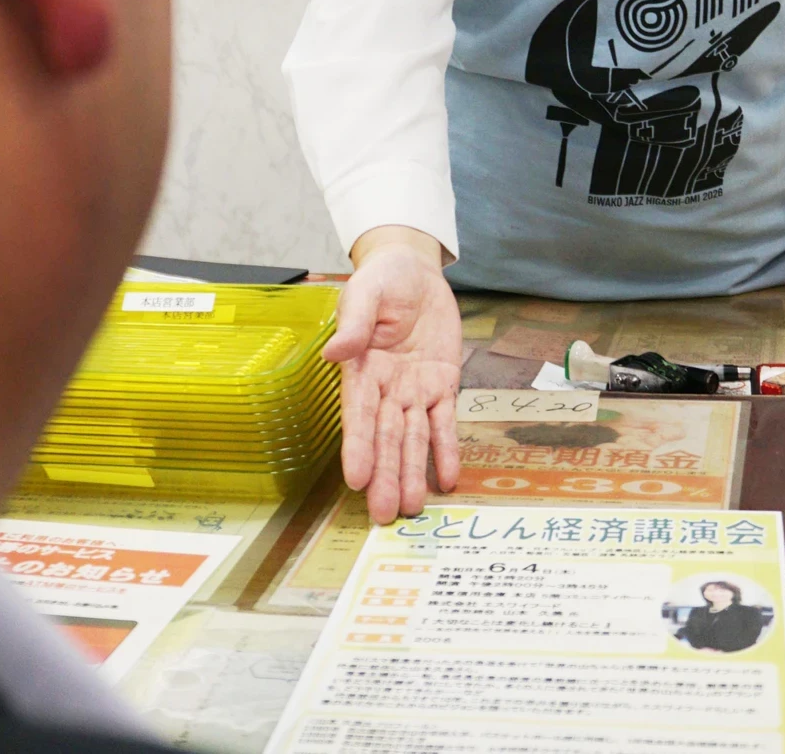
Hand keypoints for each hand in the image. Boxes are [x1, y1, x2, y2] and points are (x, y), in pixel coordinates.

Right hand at [325, 227, 461, 522]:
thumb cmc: (381, 281)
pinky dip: (446, 449)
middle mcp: (386, 388)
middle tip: (383, 514)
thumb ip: (355, 324)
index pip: (358, 414)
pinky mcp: (443, 383)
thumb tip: (335, 352)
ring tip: (412, 507)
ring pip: (414, 438)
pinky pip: (445, 421)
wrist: (414, 270)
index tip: (355, 479)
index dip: (357, 446)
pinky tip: (448, 478)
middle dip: (385, 474)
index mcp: (361, 368)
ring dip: (412, 472)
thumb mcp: (364, 293)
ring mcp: (415, 389)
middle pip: (386, 437)